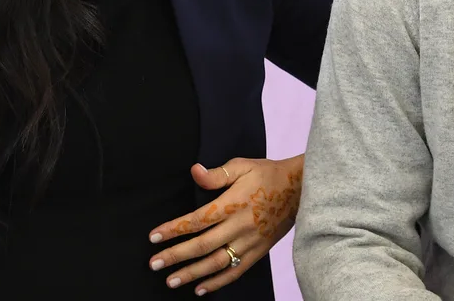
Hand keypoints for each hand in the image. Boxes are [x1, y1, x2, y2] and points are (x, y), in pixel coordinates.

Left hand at [148, 154, 303, 294]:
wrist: (300, 189)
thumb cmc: (267, 173)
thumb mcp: (243, 165)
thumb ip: (217, 173)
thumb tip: (194, 171)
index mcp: (233, 203)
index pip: (197, 219)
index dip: (174, 229)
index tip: (153, 236)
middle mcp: (240, 226)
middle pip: (203, 245)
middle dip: (176, 256)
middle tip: (154, 264)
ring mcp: (250, 242)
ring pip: (218, 262)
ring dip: (192, 273)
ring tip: (171, 280)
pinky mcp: (259, 251)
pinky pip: (236, 271)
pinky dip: (218, 282)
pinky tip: (200, 289)